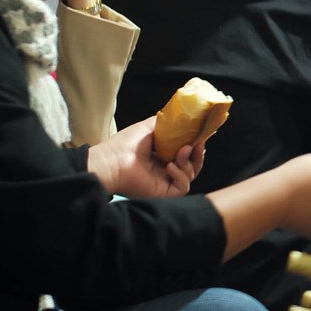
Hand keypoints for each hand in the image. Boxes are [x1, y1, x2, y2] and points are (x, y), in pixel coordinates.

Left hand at [89, 116, 206, 198]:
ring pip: (190, 176)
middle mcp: (164, 171)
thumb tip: (184, 118)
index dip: (194, 147)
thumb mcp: (150, 127)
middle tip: (198, 144)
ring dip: (189, 163)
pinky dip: (181, 176)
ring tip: (181, 152)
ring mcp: (164, 183)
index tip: (199, 138)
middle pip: (192, 167)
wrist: (111, 161)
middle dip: (197, 156)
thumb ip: (168, 124)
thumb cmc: (125, 144)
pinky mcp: (163, 193)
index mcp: (161, 158)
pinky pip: (182, 188)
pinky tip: (170, 167)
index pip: (185, 154)